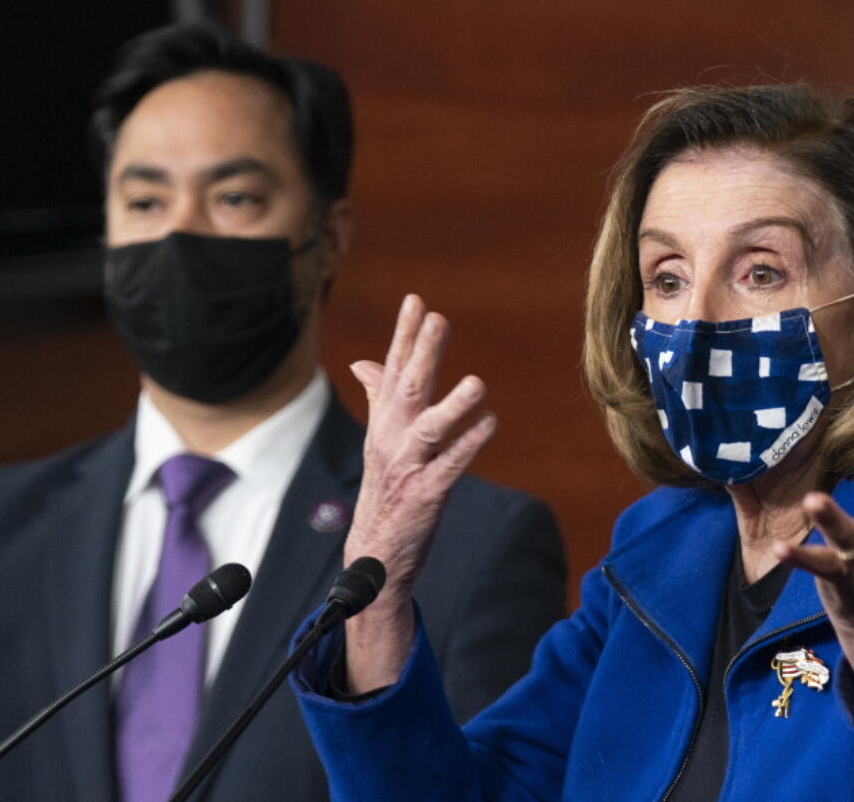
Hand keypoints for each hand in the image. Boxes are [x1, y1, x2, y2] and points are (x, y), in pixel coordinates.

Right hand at [343, 294, 496, 690]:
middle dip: (422, 353)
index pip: (392, 369)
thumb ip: (378, 396)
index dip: (404, 335)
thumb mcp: (380, 439)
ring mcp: (407, 467)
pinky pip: (449, 466)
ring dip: (452, 405)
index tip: (416, 300)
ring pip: (428, 428)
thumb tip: (364, 362)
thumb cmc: (385, 488)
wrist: (374, 553)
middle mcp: (391, 439)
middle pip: (408, 389)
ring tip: (477, 382)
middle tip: (438, 319)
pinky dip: (469, 445)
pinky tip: (489, 424)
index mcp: (383, 422)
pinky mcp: (426, 494)